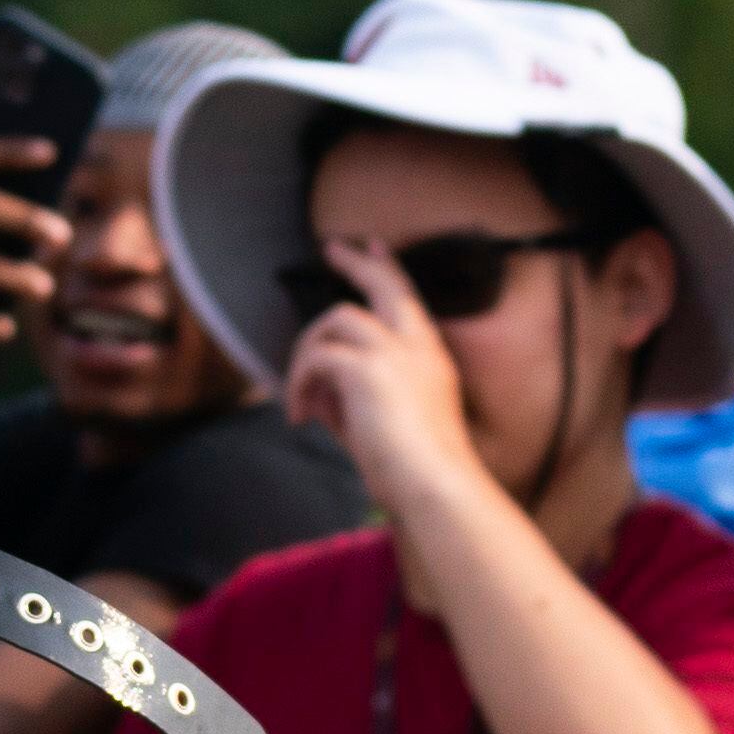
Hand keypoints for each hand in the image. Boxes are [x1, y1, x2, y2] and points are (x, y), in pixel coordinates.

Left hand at [281, 234, 492, 510]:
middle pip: (384, 284)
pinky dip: (298, 383)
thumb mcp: (387, 423)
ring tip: (301, 398)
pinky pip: (316, 357)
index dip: (388, 269)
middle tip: (333, 248)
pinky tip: (299, 416)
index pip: (408, 300)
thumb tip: (316, 391)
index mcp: (431, 358)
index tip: (373, 246)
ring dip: (309, 351)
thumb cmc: (416, 472)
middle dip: (357, 262)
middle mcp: (417, 347)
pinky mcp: (366, 368)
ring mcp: (394, 353)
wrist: (436, 487)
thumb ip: (355, 400)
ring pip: (337, 317)